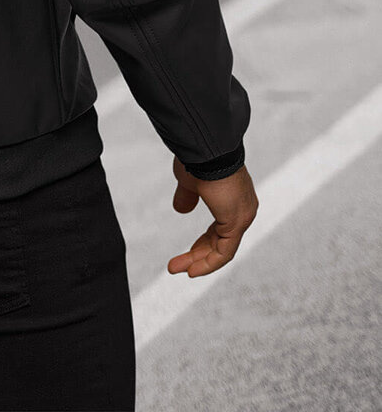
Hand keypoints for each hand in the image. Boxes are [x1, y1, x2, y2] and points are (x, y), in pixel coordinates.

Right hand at [167, 155, 257, 277]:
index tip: (187, 253)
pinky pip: (224, 252)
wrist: (206, 150)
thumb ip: (187, 197)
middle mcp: (242, 209)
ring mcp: (242, 216)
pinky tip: (191, 270)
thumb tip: (181, 210)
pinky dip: (208, 263)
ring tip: (177, 269)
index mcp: (233, 199)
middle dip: (197, 254)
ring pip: (222, 249)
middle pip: (220, 242)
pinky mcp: (237, 223)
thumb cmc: (198, 159)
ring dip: (198, 261)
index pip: (219, 229)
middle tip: (178, 265)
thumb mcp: (189, 182)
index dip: (202, 243)